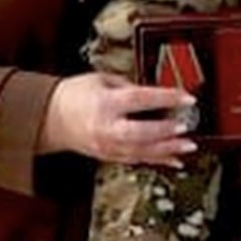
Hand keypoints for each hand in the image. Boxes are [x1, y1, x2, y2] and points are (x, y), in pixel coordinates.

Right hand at [40, 71, 196, 163]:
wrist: (50, 117)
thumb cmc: (75, 95)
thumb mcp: (102, 79)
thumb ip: (130, 86)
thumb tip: (157, 93)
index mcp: (105, 103)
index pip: (140, 99)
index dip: (166, 98)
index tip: (187, 97)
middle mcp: (106, 127)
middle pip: (140, 132)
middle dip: (165, 131)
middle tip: (186, 126)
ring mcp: (107, 145)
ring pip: (141, 151)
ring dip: (168, 150)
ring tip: (189, 146)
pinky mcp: (108, 156)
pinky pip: (137, 160)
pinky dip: (158, 161)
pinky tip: (175, 161)